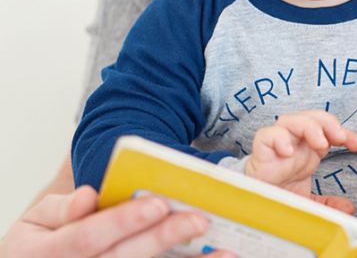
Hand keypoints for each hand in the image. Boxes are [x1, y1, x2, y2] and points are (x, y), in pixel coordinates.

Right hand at [0, 185, 232, 257]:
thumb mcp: (37, 221)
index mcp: (47, 254)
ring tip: (226, 253)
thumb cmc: (41, 241)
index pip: (89, 235)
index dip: (123, 220)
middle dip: (162, 238)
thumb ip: (61, 210)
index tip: (158, 202)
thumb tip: (89, 197)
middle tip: (199, 219)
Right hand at [246, 111, 356, 210]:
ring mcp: (277, 144)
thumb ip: (328, 204)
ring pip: (291, 119)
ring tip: (320, 143)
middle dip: (328, 123)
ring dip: (309, 126)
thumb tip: (348, 209)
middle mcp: (294, 141)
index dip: (346, 133)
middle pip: (312, 117)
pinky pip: (267, 135)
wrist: (254, 204)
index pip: (329, 130)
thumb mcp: (310, 200)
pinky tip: (289, 152)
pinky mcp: (261, 151)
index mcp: (308, 148)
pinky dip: (278, 138)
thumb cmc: (280, 193)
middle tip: (339, 138)